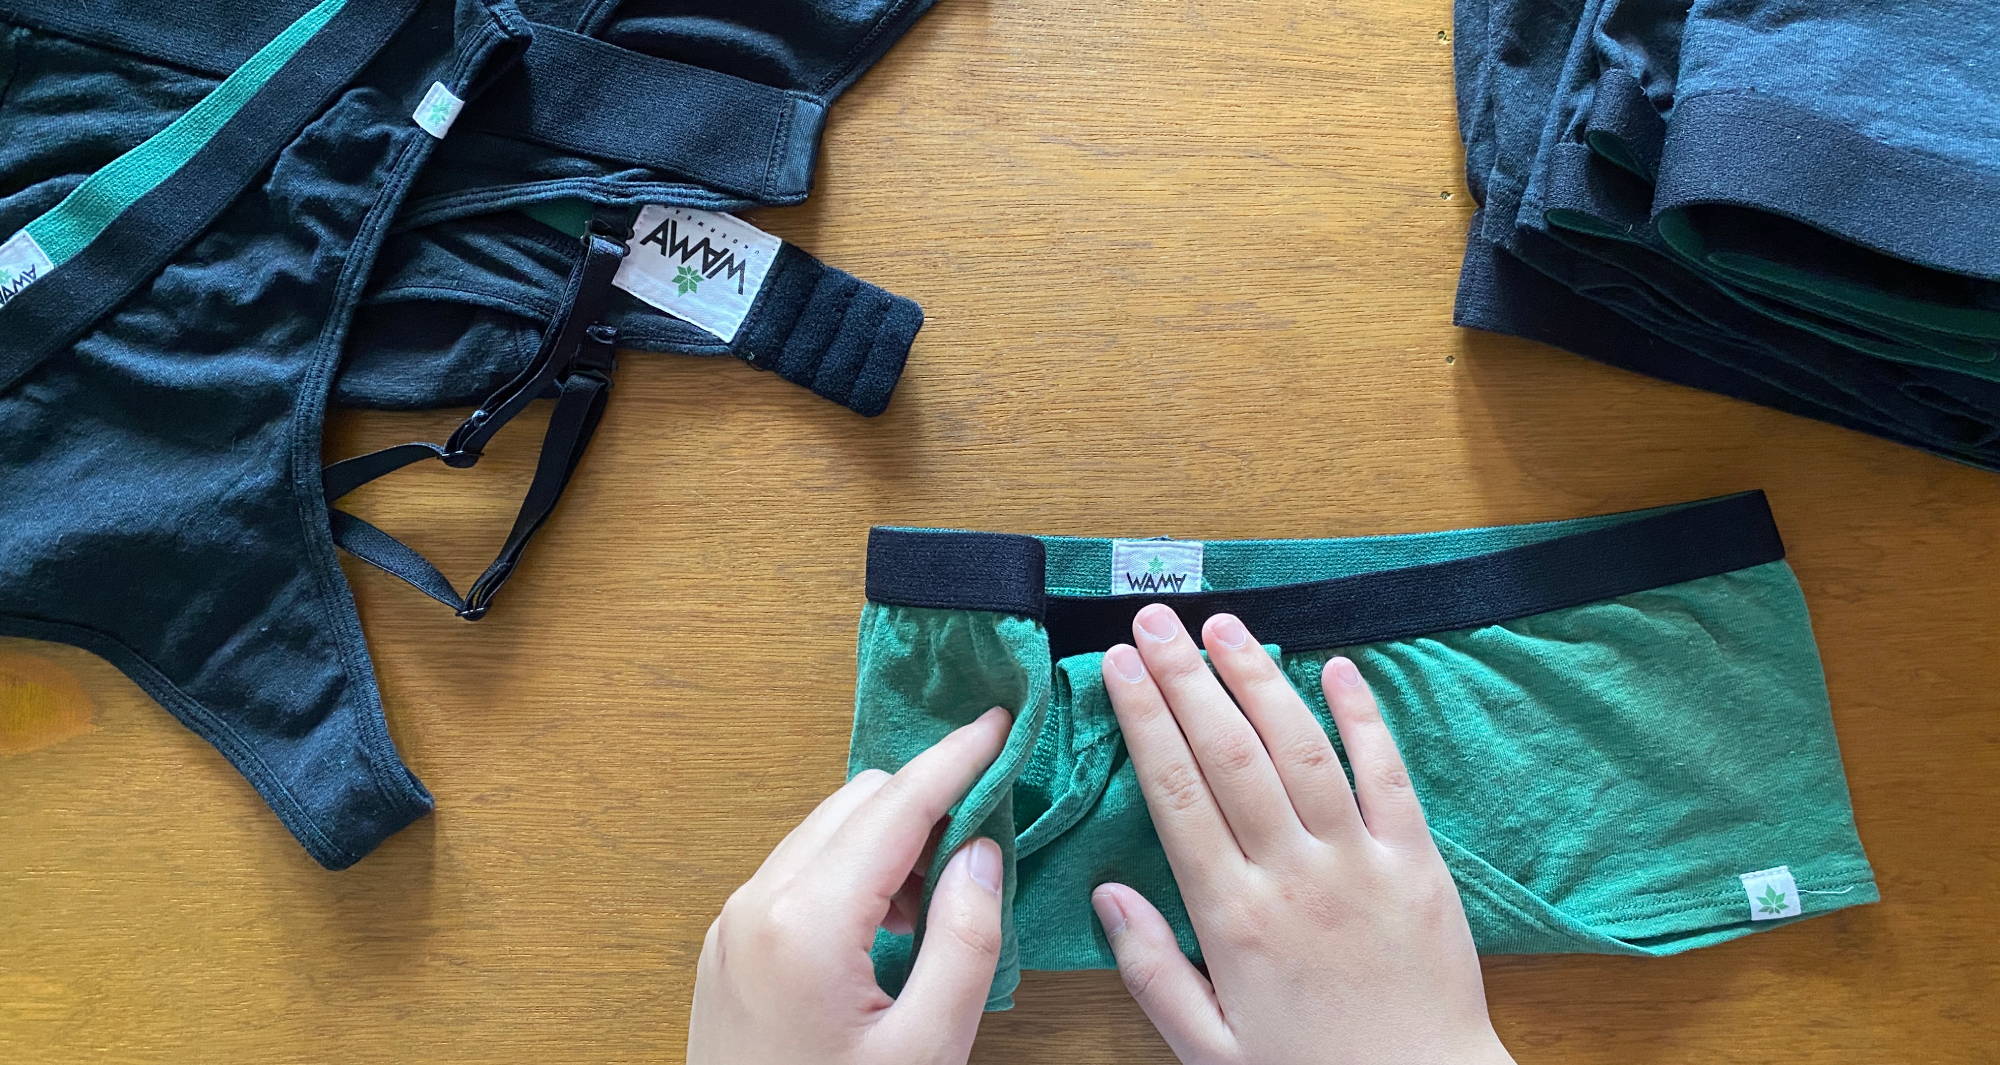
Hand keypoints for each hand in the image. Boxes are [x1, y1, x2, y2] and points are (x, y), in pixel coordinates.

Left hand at [687, 708, 1011, 1064]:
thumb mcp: (927, 1048)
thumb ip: (965, 941)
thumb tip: (979, 851)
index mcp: (805, 922)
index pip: (896, 805)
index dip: (956, 758)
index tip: (1000, 722)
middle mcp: (756, 904)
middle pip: (857, 801)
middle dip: (925, 805)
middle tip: (984, 846)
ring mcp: (733, 923)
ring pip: (826, 830)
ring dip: (888, 843)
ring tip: (935, 912)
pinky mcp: (728, 946)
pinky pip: (799, 871)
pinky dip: (852, 874)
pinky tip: (886, 934)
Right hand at [1094, 605, 1515, 1064]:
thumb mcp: (1208, 1047)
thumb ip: (1153, 968)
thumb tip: (1107, 893)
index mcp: (1233, 916)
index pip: (1176, 793)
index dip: (1144, 719)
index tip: (1116, 665)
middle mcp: (1293, 874)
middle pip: (1230, 754)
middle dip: (1186, 677)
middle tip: (1154, 620)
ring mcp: (1361, 862)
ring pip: (1302, 749)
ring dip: (1260, 679)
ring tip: (1223, 626)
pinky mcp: (1419, 863)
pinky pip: (1389, 776)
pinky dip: (1364, 718)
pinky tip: (1336, 668)